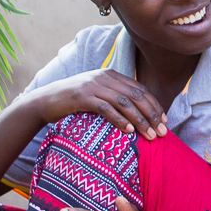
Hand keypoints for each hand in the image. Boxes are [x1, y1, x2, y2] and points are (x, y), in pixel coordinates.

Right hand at [22, 69, 166, 139]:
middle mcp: (104, 77)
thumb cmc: (75, 103)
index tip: (165, 122)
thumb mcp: (98, 95)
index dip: (155, 105)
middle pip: (136, 95)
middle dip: (152, 114)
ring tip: (150, 135)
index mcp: (111, 75)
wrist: (45, 101)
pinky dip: (120, 120)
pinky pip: (106, 108)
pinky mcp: (82, 97)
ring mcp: (93, 85)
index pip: (140, 89)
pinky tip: (129, 132)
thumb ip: (116, 98)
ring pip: (124, 102)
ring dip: (140, 120)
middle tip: (162, 132)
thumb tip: (140, 114)